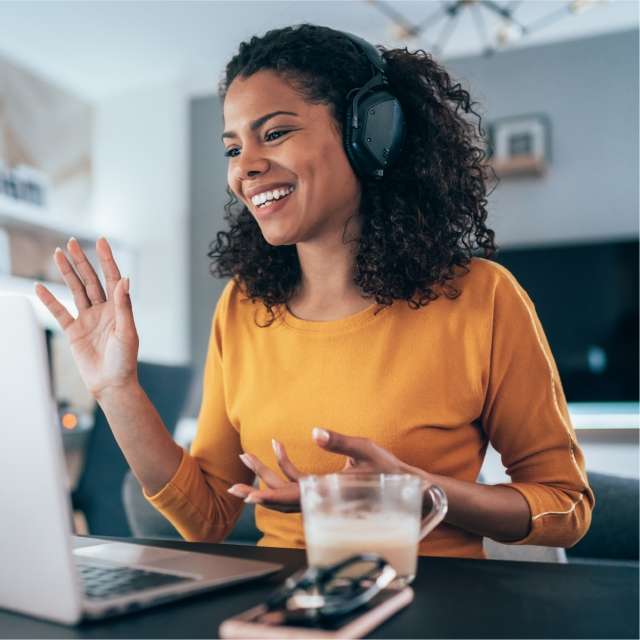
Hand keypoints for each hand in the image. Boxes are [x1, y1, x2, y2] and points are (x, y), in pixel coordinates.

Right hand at [34, 237, 138, 398]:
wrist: (111, 384)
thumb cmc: (125, 360)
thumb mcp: (127, 331)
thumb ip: (124, 305)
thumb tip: (125, 279)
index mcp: (119, 308)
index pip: (111, 278)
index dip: (106, 259)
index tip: (101, 241)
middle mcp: (103, 310)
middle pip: (90, 280)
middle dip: (81, 261)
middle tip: (71, 242)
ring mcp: (88, 319)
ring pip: (75, 290)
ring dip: (67, 273)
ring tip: (57, 253)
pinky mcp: (74, 331)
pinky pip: (59, 312)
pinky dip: (49, 300)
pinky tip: (40, 286)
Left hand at [227, 427, 428, 512]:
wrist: (405, 486)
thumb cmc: (387, 469)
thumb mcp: (366, 449)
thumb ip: (339, 441)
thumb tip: (314, 432)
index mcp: (328, 492)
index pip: (292, 498)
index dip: (268, 497)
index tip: (248, 496)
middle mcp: (320, 497)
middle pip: (281, 497)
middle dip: (256, 488)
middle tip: (233, 484)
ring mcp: (320, 494)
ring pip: (286, 490)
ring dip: (266, 474)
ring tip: (247, 456)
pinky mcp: (323, 488)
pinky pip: (298, 482)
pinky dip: (285, 466)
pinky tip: (278, 447)